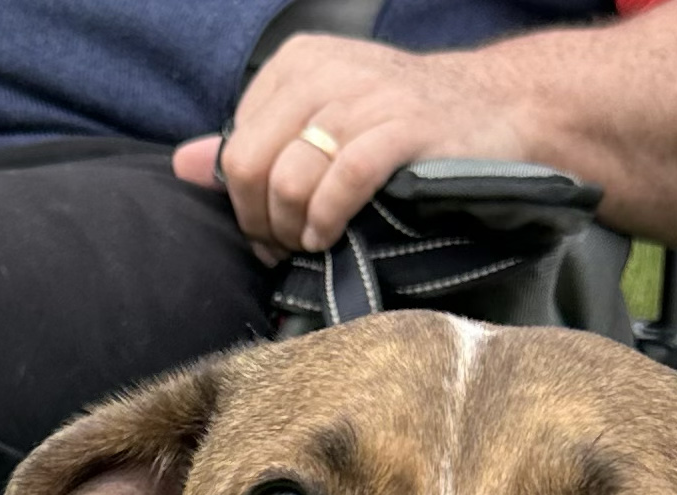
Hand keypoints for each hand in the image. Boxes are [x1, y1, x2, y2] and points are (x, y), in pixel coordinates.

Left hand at [171, 34, 538, 259]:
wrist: (494, 107)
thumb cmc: (402, 123)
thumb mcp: (321, 118)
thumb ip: (254, 141)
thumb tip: (183, 165)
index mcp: (298, 65)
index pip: (236, 146)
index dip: (242, 204)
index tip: (269, 231)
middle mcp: (326, 74)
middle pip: (252, 166)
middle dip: (261, 222)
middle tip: (284, 248)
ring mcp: (365, 99)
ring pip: (290, 179)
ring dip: (294, 229)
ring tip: (311, 244)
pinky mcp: (402, 130)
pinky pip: (341, 182)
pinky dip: (327, 221)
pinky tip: (331, 237)